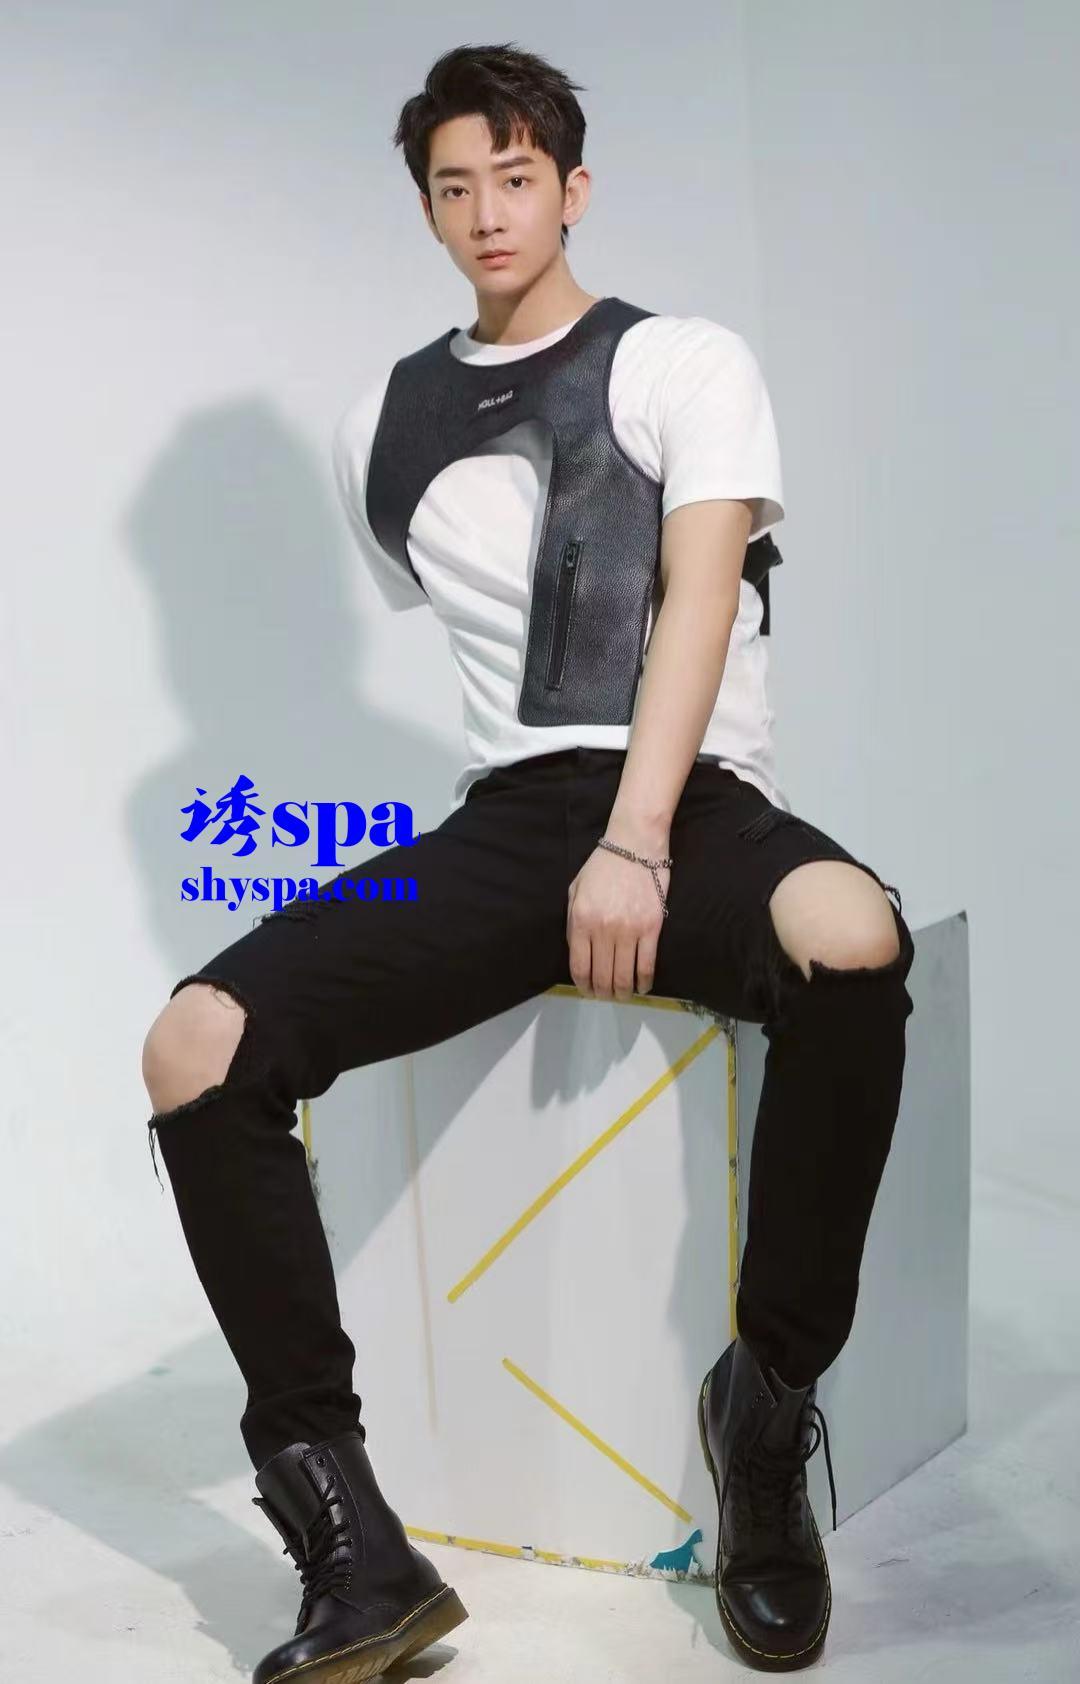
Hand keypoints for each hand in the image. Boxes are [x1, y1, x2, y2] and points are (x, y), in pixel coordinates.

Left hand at [566, 822, 670, 1000]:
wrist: (635, 845)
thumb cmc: (602, 865)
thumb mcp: (576, 890)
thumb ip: (572, 921)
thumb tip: (577, 952)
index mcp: (581, 921)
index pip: (579, 966)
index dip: (583, 986)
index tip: (587, 992)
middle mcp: (603, 930)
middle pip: (601, 976)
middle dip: (603, 993)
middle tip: (606, 996)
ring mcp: (629, 931)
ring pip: (624, 976)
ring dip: (623, 992)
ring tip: (623, 995)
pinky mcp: (652, 929)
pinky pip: (647, 965)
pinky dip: (645, 982)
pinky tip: (643, 986)